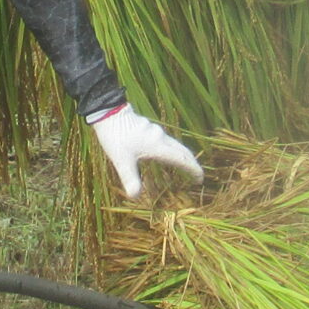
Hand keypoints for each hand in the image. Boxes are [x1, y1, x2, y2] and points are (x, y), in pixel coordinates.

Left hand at [86, 105, 203, 199]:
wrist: (108, 111)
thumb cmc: (115, 136)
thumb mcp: (121, 161)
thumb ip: (129, 179)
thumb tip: (135, 196)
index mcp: (158, 146)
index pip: (182, 159)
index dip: (193, 169)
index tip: (200, 178)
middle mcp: (160, 138)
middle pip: (183, 150)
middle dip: (191, 163)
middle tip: (197, 174)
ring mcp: (155, 131)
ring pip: (175, 144)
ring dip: (183, 155)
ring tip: (185, 165)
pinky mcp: (149, 128)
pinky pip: (167, 141)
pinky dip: (173, 150)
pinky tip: (166, 153)